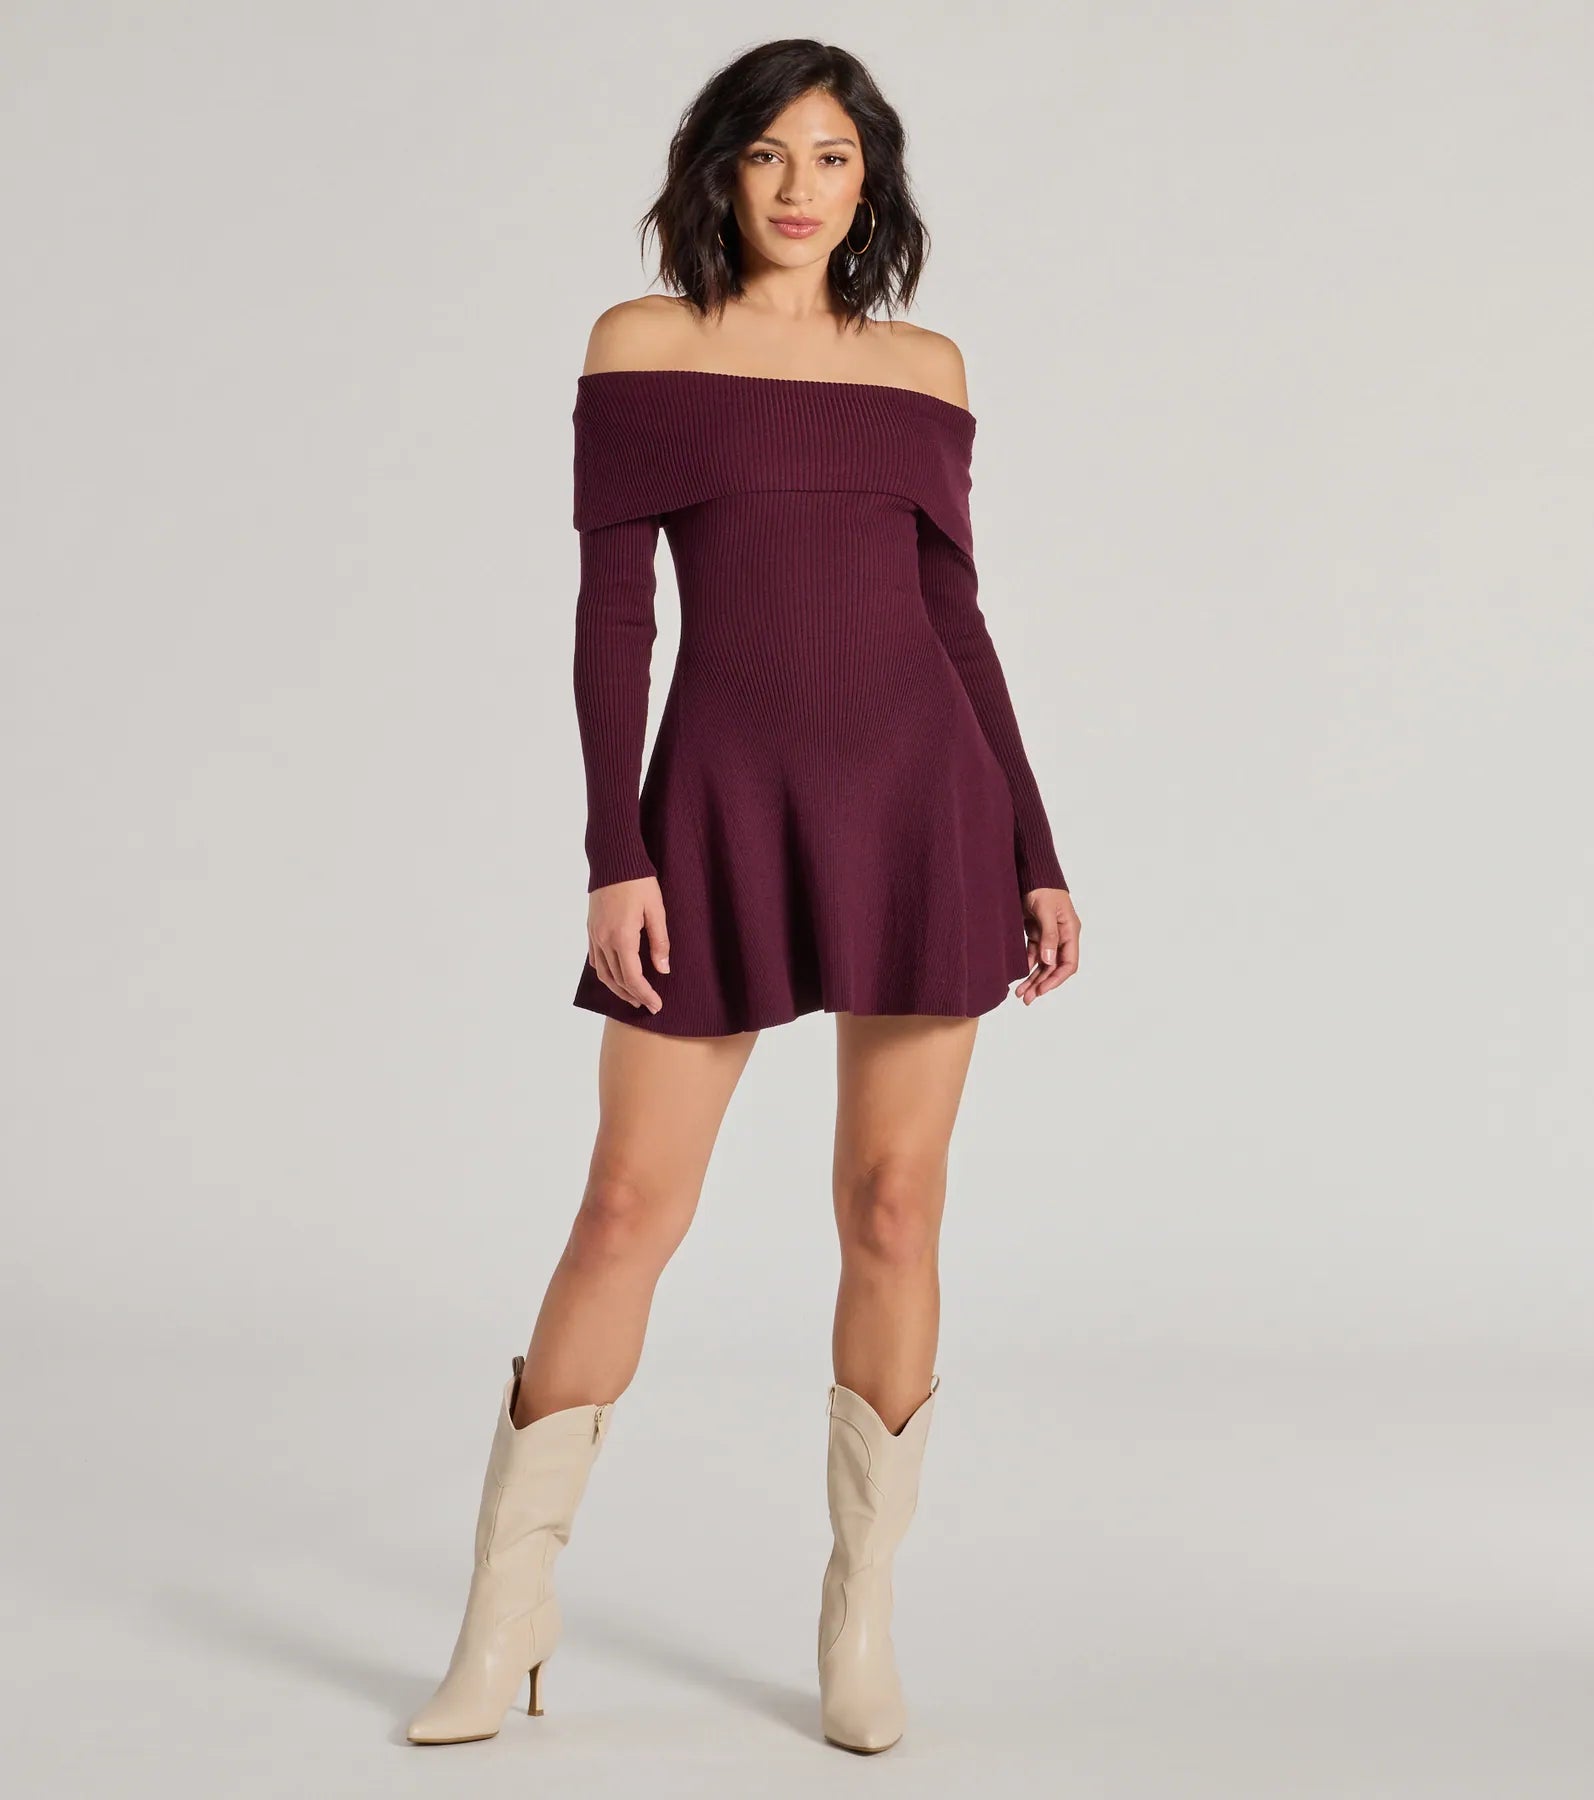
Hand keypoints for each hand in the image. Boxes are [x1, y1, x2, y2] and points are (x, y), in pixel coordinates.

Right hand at [586, 876, 670, 1013]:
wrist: (614, 860)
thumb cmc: (638, 882)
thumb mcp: (656, 911)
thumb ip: (660, 942)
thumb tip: (663, 969)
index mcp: (622, 938)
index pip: (633, 977)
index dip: (645, 994)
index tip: (656, 1005)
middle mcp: (604, 940)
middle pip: (617, 979)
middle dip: (633, 996)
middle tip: (648, 1005)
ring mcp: (594, 935)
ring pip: (603, 973)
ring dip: (618, 988)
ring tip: (632, 997)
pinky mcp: (591, 928)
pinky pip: (595, 959)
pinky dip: (605, 973)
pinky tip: (615, 975)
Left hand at [1014, 886, 1079, 1005]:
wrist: (1032, 872)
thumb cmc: (1043, 888)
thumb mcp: (1046, 911)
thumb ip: (1048, 936)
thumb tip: (1048, 961)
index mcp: (1070, 933)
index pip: (1069, 964)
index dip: (1056, 979)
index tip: (1042, 990)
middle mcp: (1062, 937)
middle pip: (1054, 967)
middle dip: (1041, 984)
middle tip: (1027, 998)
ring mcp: (1049, 936)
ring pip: (1043, 964)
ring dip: (1033, 978)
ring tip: (1021, 993)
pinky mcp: (1037, 932)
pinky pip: (1033, 954)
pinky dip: (1027, 965)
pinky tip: (1019, 975)